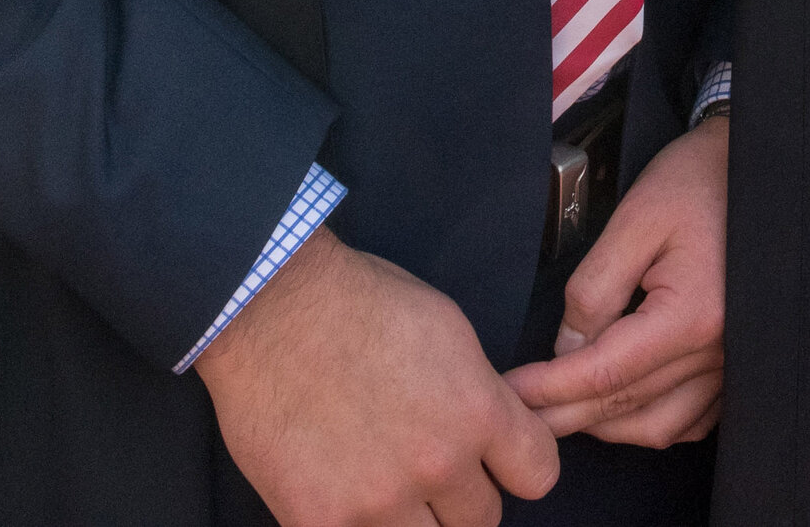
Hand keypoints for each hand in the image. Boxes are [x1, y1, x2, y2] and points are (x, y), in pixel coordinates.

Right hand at [197, 228, 558, 526]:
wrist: (270, 308)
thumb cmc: (358, 304)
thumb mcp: (449, 333)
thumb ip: (480, 395)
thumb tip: (498, 432)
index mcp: (477, 412)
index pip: (539, 476)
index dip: (518, 465)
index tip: (498, 460)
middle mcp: (437, 464)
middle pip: (483, 519)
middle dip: (461, 496)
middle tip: (428, 468)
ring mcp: (377, 501)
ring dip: (414, 521)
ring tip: (385, 485)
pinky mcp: (320, 522)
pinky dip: (357, 526)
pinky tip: (342, 494)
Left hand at [504, 112, 726, 446]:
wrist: (762, 172)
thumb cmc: (695, 183)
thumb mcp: (633, 221)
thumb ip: (594, 290)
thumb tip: (567, 351)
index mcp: (692, 316)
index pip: (605, 374)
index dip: (551, 390)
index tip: (511, 394)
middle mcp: (718, 352)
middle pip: (627, 406)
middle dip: (566, 415)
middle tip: (519, 415)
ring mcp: (733, 363)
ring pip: (660, 426)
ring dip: (607, 427)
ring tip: (563, 410)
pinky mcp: (738, 362)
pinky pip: (692, 419)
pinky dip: (652, 423)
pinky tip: (622, 409)